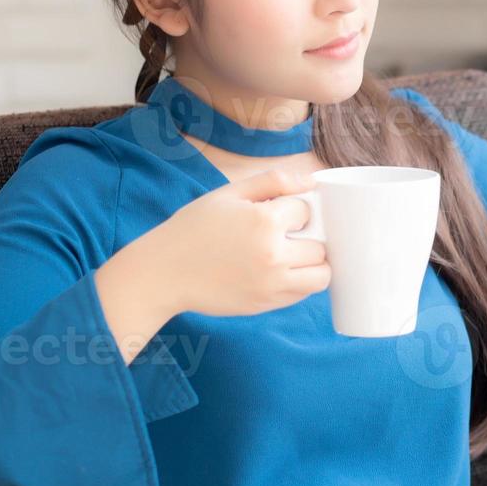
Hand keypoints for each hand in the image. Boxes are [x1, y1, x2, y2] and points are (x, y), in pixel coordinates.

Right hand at [143, 168, 330, 317]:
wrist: (165, 272)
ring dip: (313, 263)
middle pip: (320, 245)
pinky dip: (299, 282)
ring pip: (321, 275)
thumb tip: (309, 181)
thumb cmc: (194, 228)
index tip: (277, 213)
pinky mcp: (266, 304)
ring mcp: (271, 284)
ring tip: (293, 255)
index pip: (305, 210)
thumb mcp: (228, 194)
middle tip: (287, 235)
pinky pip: (303, 294)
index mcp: (263, 222)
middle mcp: (273, 255)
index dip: (293, 209)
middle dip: (308, 236)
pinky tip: (279, 270)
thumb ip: (272, 181)